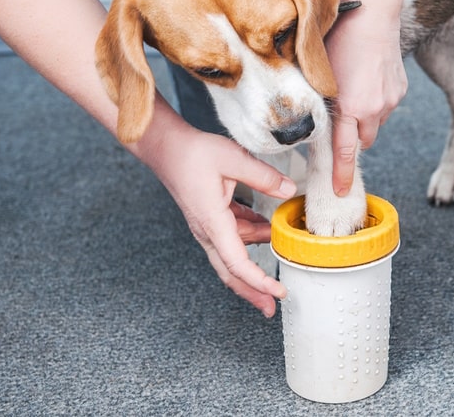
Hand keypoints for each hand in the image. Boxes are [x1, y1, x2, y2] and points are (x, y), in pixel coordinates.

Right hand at [144, 122, 296, 316]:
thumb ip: (263, 176)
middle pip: (231, 272)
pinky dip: (250, 238)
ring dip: (255, 261)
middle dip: (252, 292)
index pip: (238, 263)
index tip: (278, 292)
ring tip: (278, 259)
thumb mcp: (233, 159)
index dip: (259, 282)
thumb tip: (289, 191)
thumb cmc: (192, 153)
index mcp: (213, 222)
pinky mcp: (210, 218)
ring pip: (232, 255)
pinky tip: (266, 230)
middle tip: (272, 306)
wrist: (165, 147)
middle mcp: (207, 231)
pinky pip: (232, 238)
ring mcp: (207, 227)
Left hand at [325, 9, 407, 195]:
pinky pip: (387, 106)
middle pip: (363, 142)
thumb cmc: (339, 39)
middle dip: (353, 138)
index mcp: (350, 107)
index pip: (345, 152)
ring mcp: (390, 100)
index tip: (341, 192)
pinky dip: (376, 101)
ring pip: (376, 123)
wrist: (373, 14)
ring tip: (355, 89)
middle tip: (343, 121)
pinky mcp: (401, 89)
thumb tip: (309, 122)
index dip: (341, 175)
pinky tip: (368, 79)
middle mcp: (373, 109)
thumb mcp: (320, 74)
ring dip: (365, 117)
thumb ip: (318, 102)